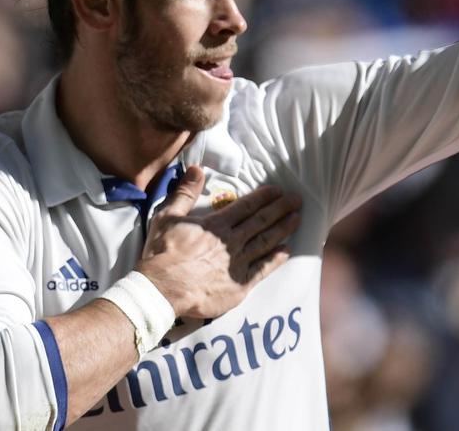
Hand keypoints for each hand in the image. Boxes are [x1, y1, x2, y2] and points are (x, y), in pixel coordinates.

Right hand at [136, 166, 302, 318]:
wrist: (161, 290)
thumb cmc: (161, 254)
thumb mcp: (167, 217)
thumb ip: (185, 193)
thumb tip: (197, 169)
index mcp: (216, 225)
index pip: (246, 206)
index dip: (264, 197)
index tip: (277, 190)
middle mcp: (231, 242)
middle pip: (261, 222)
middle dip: (281, 209)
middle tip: (297, 199)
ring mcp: (237, 264)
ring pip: (266, 242)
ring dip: (283, 229)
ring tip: (297, 218)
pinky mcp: (239, 285)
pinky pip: (263, 270)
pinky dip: (276, 259)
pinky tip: (286, 250)